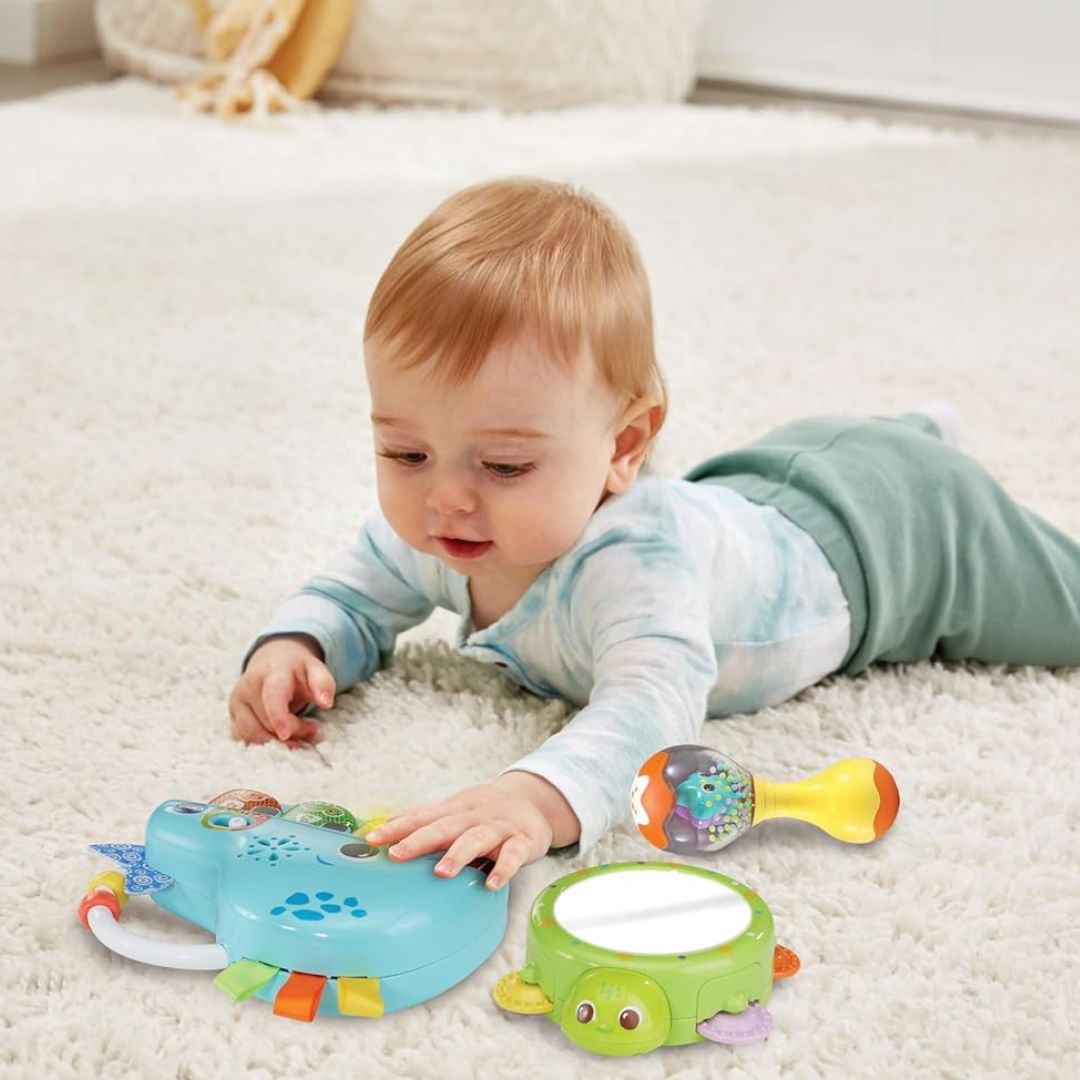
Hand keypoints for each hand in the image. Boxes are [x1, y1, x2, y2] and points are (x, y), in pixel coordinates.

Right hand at [228, 634, 334, 746]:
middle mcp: (247, 686)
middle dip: (292, 731)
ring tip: (296, 736)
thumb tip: (326, 703)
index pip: (272, 696)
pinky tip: (277, 738)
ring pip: (251, 734)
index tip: (286, 734)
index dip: (279, 717)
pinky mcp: (232, 716)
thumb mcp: (315, 669)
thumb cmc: (297, 670)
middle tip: (311, 730)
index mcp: (271, 672)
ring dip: (276, 741)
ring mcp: (237, 702)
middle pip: (266, 721)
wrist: (274, 662)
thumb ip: (324, 683)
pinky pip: (243, 739)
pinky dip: (262, 744)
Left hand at [363, 772, 579, 890]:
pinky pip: (513, 856)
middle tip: (397, 855)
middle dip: (420, 841)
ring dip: (458, 854)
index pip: (421, 818)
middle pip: (444, 827)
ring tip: (441, 873)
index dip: (397, 828)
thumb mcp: (454, 809)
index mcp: (453, 811)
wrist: (532, 798)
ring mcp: (498, 829)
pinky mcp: (522, 841)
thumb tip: (385, 825)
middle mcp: (472, 817)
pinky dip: (503, 868)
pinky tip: (492, 883)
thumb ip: (423, 818)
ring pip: (476, 839)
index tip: (372, 840)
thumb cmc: (484, 810)